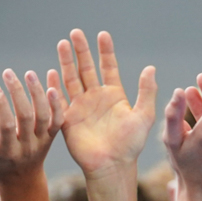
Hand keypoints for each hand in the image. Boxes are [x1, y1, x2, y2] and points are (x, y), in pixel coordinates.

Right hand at [0, 69, 63, 181]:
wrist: (23, 177)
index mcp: (9, 151)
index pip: (6, 126)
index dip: (1, 106)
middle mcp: (29, 146)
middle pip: (26, 117)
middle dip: (17, 93)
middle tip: (8, 73)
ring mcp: (43, 141)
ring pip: (44, 116)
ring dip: (38, 93)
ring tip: (29, 74)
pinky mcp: (52, 137)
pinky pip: (58, 120)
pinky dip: (56, 104)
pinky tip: (52, 86)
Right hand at [51, 29, 156, 177]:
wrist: (112, 166)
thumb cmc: (130, 145)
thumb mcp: (143, 116)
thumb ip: (146, 92)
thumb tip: (151, 68)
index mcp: (114, 95)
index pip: (108, 67)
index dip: (105, 51)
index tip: (103, 35)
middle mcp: (96, 98)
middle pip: (86, 68)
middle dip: (81, 50)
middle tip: (76, 33)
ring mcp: (81, 107)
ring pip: (71, 79)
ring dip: (66, 62)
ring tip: (62, 44)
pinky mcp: (68, 119)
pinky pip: (59, 100)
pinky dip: (54, 86)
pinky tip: (51, 72)